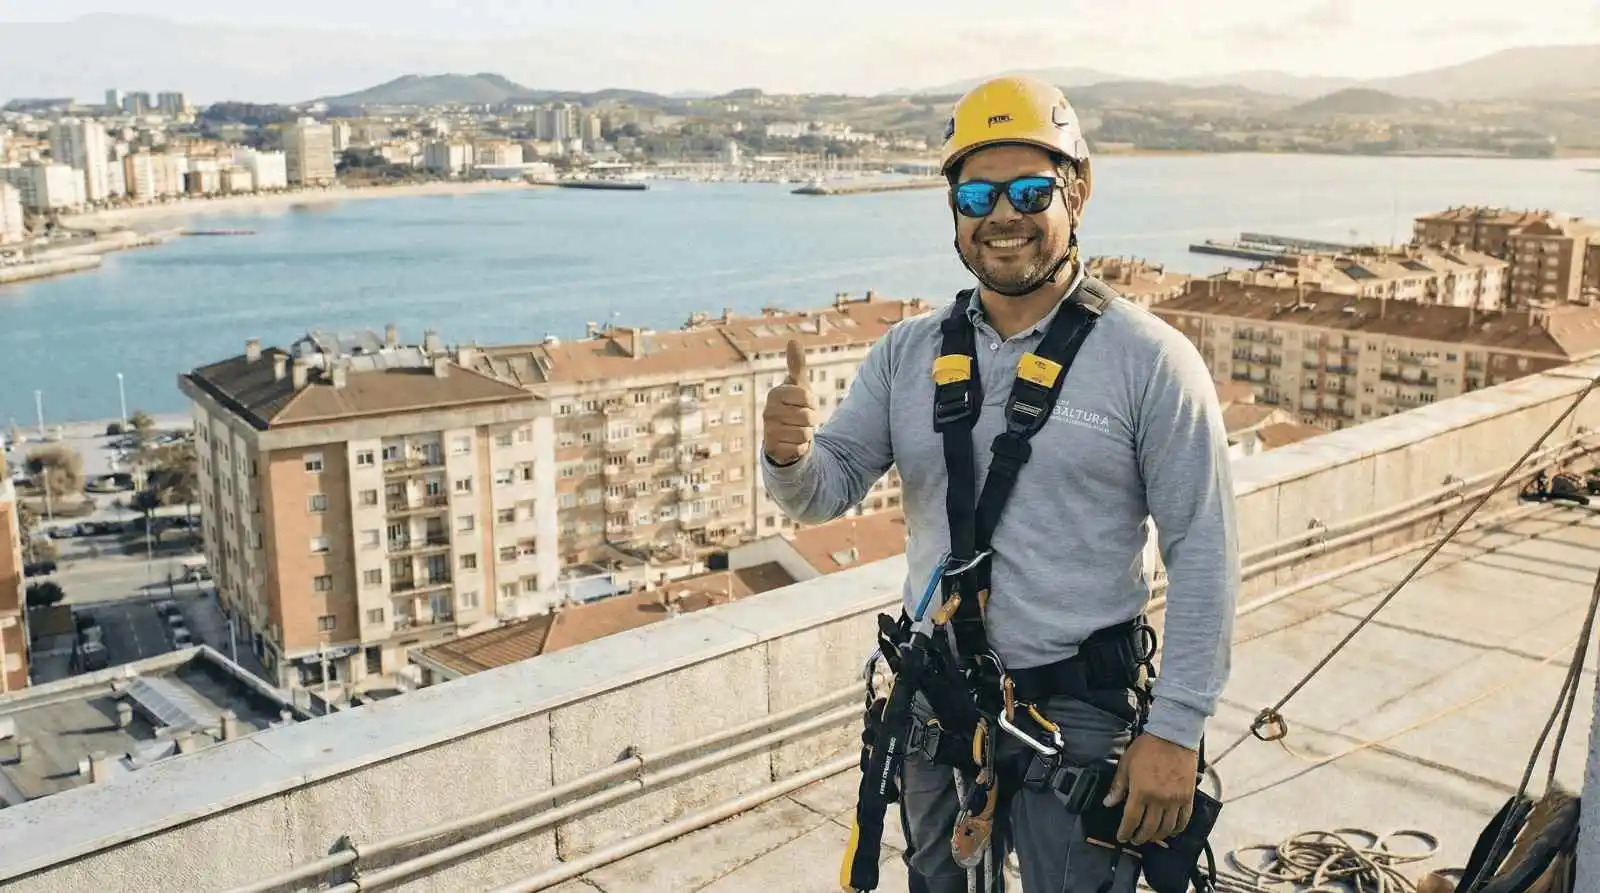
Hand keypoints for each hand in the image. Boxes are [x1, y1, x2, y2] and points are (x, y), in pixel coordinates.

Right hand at [763, 339, 817, 465]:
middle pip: (807, 417)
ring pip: (804, 433)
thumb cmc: (794, 407)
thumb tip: (793, 340)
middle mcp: (768, 412)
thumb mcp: (798, 386)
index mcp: (775, 394)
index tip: (805, 403)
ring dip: (807, 434)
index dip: (811, 401)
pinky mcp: (773, 449)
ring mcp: (769, 431)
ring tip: (797, 431)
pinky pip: (799, 448)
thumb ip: (797, 365)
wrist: (784, 437)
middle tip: (802, 419)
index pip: (806, 396)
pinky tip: (793, 444)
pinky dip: (801, 448)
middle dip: (811, 420)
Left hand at [1103, 733, 1197, 845]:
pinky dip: (1176, 829)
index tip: (1122, 837)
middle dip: (1140, 837)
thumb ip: (1118, 786)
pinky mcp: (1188, 797)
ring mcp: (1175, 800)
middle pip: (1149, 828)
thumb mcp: (1126, 764)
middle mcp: (1158, 799)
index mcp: (1140, 791)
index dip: (1125, 831)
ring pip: (1166, 828)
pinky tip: (1170, 831)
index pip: (1131, 819)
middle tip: (1135, 840)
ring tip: (1150, 838)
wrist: (1173, 736)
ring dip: (1157, 836)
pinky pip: (1183, 820)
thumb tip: (1108, 803)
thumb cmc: (1147, 748)